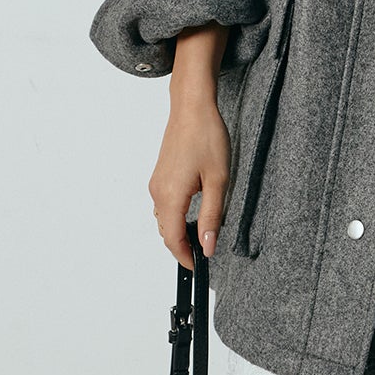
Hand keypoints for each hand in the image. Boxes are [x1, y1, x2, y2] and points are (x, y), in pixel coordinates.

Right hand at [148, 96, 229, 267]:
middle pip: (165, 232)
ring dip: (177, 232)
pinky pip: (163, 206)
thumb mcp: (218, 181)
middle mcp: (157, 192)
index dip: (185, 257)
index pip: (172, 239)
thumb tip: (208, 246)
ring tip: (200, 237)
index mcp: (170, 196)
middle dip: (181, 247)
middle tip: (204, 255)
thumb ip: (211, 217)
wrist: (192, 108)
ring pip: (163, 219)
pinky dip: (174, 217)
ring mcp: (156, 183)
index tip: (199, 267)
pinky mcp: (159, 176)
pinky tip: (192, 215)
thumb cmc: (206, 138)